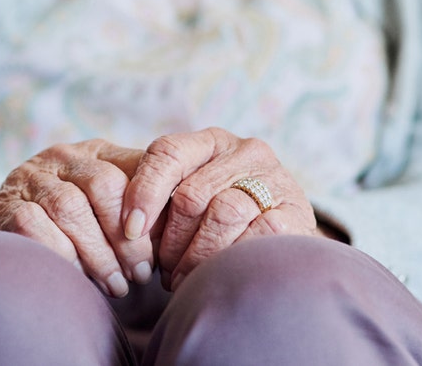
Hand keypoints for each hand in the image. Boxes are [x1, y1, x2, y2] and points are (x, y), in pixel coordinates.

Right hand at [0, 139, 152, 297]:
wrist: (8, 223)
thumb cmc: (74, 220)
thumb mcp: (107, 202)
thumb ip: (141, 206)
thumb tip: (182, 232)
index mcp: (96, 152)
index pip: (135, 167)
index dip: (152, 209)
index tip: (161, 253)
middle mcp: (63, 157)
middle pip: (103, 185)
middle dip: (126, 236)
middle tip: (140, 275)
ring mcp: (31, 179)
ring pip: (71, 208)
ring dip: (98, 254)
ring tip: (117, 286)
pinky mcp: (7, 207)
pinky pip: (36, 228)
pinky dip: (64, 257)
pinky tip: (79, 280)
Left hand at [122, 127, 320, 290]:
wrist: (285, 245)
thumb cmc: (222, 222)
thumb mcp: (192, 198)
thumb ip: (162, 201)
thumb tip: (127, 226)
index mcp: (212, 142)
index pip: (167, 152)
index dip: (143, 192)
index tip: (130, 230)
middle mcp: (245, 152)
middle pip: (190, 194)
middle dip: (169, 240)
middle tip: (162, 270)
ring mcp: (274, 179)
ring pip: (221, 214)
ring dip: (195, 256)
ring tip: (182, 279)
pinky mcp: (294, 212)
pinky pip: (253, 236)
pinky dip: (227, 259)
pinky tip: (216, 274)